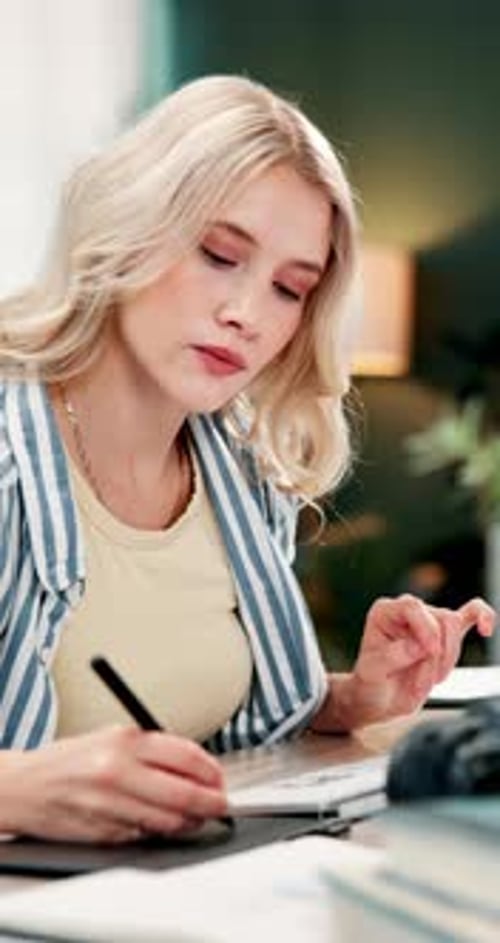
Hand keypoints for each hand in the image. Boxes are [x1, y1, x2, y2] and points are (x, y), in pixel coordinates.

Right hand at [0, 726, 226, 842]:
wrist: (25, 786)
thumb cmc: (69, 760)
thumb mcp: (113, 738)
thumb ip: (154, 750)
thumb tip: (197, 767)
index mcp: (126, 741)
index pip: (187, 756)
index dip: (212, 771)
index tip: (219, 780)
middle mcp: (119, 771)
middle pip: (185, 793)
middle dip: (212, 803)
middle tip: (219, 804)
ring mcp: (111, 805)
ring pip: (170, 822)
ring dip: (190, 822)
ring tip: (193, 816)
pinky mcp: (104, 833)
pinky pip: (146, 836)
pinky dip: (159, 832)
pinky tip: (158, 823)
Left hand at [349, 593, 495, 724]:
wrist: (382, 699)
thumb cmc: (371, 683)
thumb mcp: (372, 673)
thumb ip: (393, 656)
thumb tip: (421, 646)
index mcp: (385, 612)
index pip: (412, 606)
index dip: (425, 628)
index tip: (428, 652)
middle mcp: (408, 611)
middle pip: (440, 617)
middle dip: (438, 653)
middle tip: (425, 681)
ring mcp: (429, 621)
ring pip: (454, 627)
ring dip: (448, 659)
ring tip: (431, 681)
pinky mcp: (446, 636)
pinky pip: (470, 614)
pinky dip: (482, 617)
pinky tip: (486, 629)